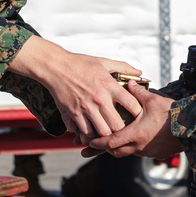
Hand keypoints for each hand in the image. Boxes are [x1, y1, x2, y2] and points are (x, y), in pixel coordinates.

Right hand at [8, 35, 142, 137]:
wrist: (56, 67)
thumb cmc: (81, 63)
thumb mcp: (104, 62)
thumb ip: (123, 67)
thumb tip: (139, 73)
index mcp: (109, 85)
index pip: (132, 104)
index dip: (138, 112)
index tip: (138, 115)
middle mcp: (99, 99)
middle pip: (118, 125)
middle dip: (122, 129)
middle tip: (123, 129)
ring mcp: (86, 108)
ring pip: (102, 132)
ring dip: (106, 134)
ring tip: (108, 132)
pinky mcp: (73, 114)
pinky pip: (85, 131)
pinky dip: (90, 134)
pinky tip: (92, 130)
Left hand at [84, 81, 181, 159]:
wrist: (193, 128)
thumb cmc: (171, 114)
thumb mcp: (152, 100)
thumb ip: (137, 92)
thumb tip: (129, 82)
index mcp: (135, 135)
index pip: (110, 142)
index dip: (98, 143)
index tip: (89, 141)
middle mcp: (139, 146)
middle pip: (116, 152)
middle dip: (104, 148)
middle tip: (93, 145)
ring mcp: (148, 151)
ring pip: (128, 152)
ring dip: (119, 148)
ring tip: (112, 141)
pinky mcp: (157, 153)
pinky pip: (139, 152)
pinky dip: (132, 147)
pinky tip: (133, 139)